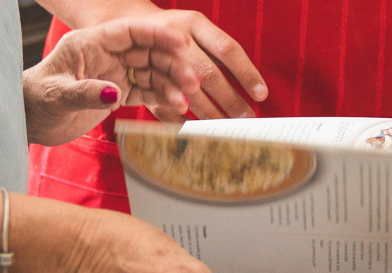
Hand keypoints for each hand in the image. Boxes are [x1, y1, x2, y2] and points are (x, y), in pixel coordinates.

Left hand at [24, 19, 200, 145]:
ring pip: (151, 74)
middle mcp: (105, 55)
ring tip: (185, 99)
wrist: (27, 121)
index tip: (180, 42)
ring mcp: (113, 74)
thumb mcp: (57, 95)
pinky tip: (176, 107)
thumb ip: (85, 93)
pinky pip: (146, 92)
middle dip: (172, 64)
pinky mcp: (117, 94)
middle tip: (191, 81)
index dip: (157, 34)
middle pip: (147, 53)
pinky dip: (162, 99)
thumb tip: (114, 93)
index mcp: (89, 43)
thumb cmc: (34, 100)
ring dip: (171, 84)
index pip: (129, 31)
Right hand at [136, 10, 267, 122]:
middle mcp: (174, 37)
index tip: (261, 95)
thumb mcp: (196, 31)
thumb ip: (219, 52)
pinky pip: (163, 104)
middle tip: (246, 118)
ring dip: (208, 113)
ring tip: (226, 128)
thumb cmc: (175, 33)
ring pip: (186, 90)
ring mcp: (154, 58)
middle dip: (229, 99)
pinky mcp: (142, 79)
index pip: (227, 49)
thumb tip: (255, 89)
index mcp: (194, 22)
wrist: (130, 25)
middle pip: (207, 72)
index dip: (246, 73)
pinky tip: (196, 132)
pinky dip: (180, 120)